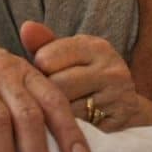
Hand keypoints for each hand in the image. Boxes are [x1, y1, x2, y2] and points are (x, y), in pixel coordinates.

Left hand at [21, 21, 144, 130]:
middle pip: (56, 84)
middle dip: (46, 92)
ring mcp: (118, 96)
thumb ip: (43, 42)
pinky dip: (69, 125)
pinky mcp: (118, 120)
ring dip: (55, 111)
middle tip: (48, 94)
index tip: (44, 73)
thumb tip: (26, 27)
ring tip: (58, 108)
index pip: (46, 58)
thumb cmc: (85, 75)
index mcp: (96, 46)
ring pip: (67, 107)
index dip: (38, 69)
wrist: (124, 106)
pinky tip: (70, 121)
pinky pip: (80, 125)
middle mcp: (111, 68)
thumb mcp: (67, 55)